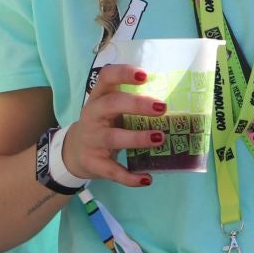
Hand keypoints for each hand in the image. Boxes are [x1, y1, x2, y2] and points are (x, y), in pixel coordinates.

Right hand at [61, 66, 168, 187]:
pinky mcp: (93, 162)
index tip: (145, 75)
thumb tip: (179, 98)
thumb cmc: (105, 124)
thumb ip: (135, 102)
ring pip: (113, 137)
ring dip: (137, 138)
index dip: (123, 73)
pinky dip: (129, 177)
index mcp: (100, 97)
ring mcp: (92, 139)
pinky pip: (112, 170)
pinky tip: (146, 179)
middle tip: (162, 108)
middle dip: (137, 105)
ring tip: (160, 138)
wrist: (74, 153)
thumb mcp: (113, 109)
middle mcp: (93, 115)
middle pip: (111, 104)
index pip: (106, 78)